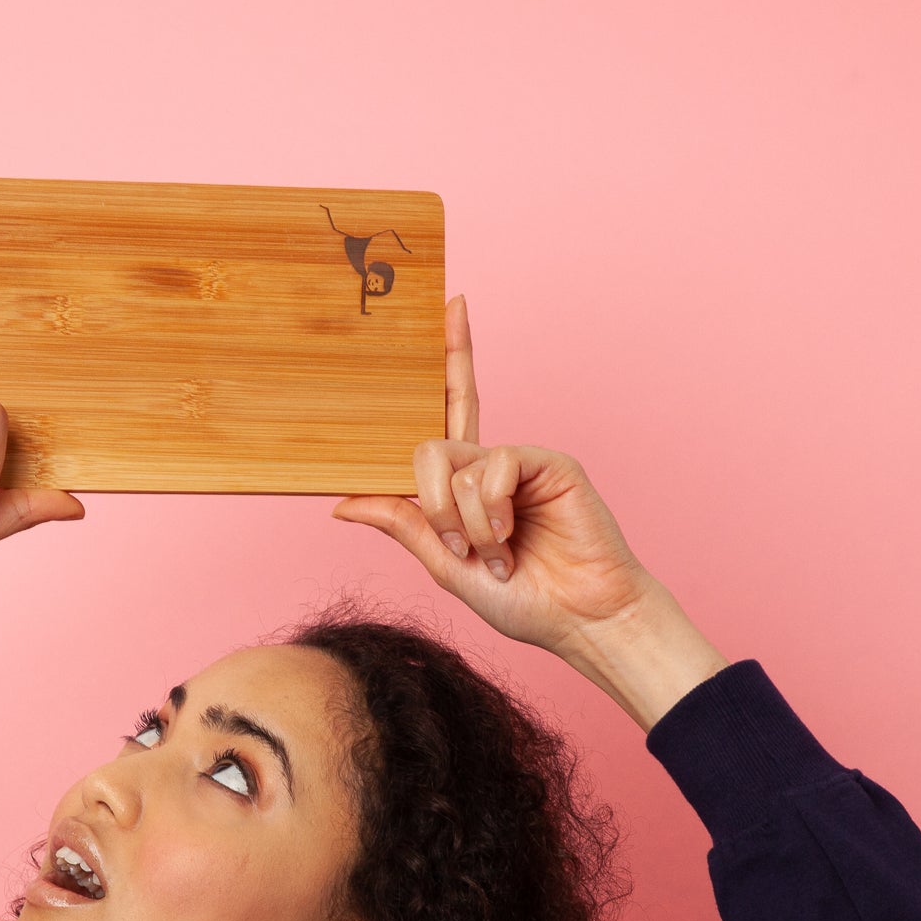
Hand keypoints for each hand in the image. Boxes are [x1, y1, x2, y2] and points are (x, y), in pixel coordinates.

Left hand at [331, 296, 727, 728]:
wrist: (579, 620)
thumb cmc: (522, 599)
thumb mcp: (444, 565)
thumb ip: (402, 524)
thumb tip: (341, 502)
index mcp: (462, 485)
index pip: (442, 413)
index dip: (448, 357)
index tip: (452, 301)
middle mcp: (488, 462)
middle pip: (450, 406)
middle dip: (440, 426)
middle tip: (458, 534)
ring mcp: (517, 459)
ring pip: (451, 462)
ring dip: (457, 522)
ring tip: (491, 556)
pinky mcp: (547, 460)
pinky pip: (491, 466)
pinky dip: (487, 512)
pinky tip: (507, 539)